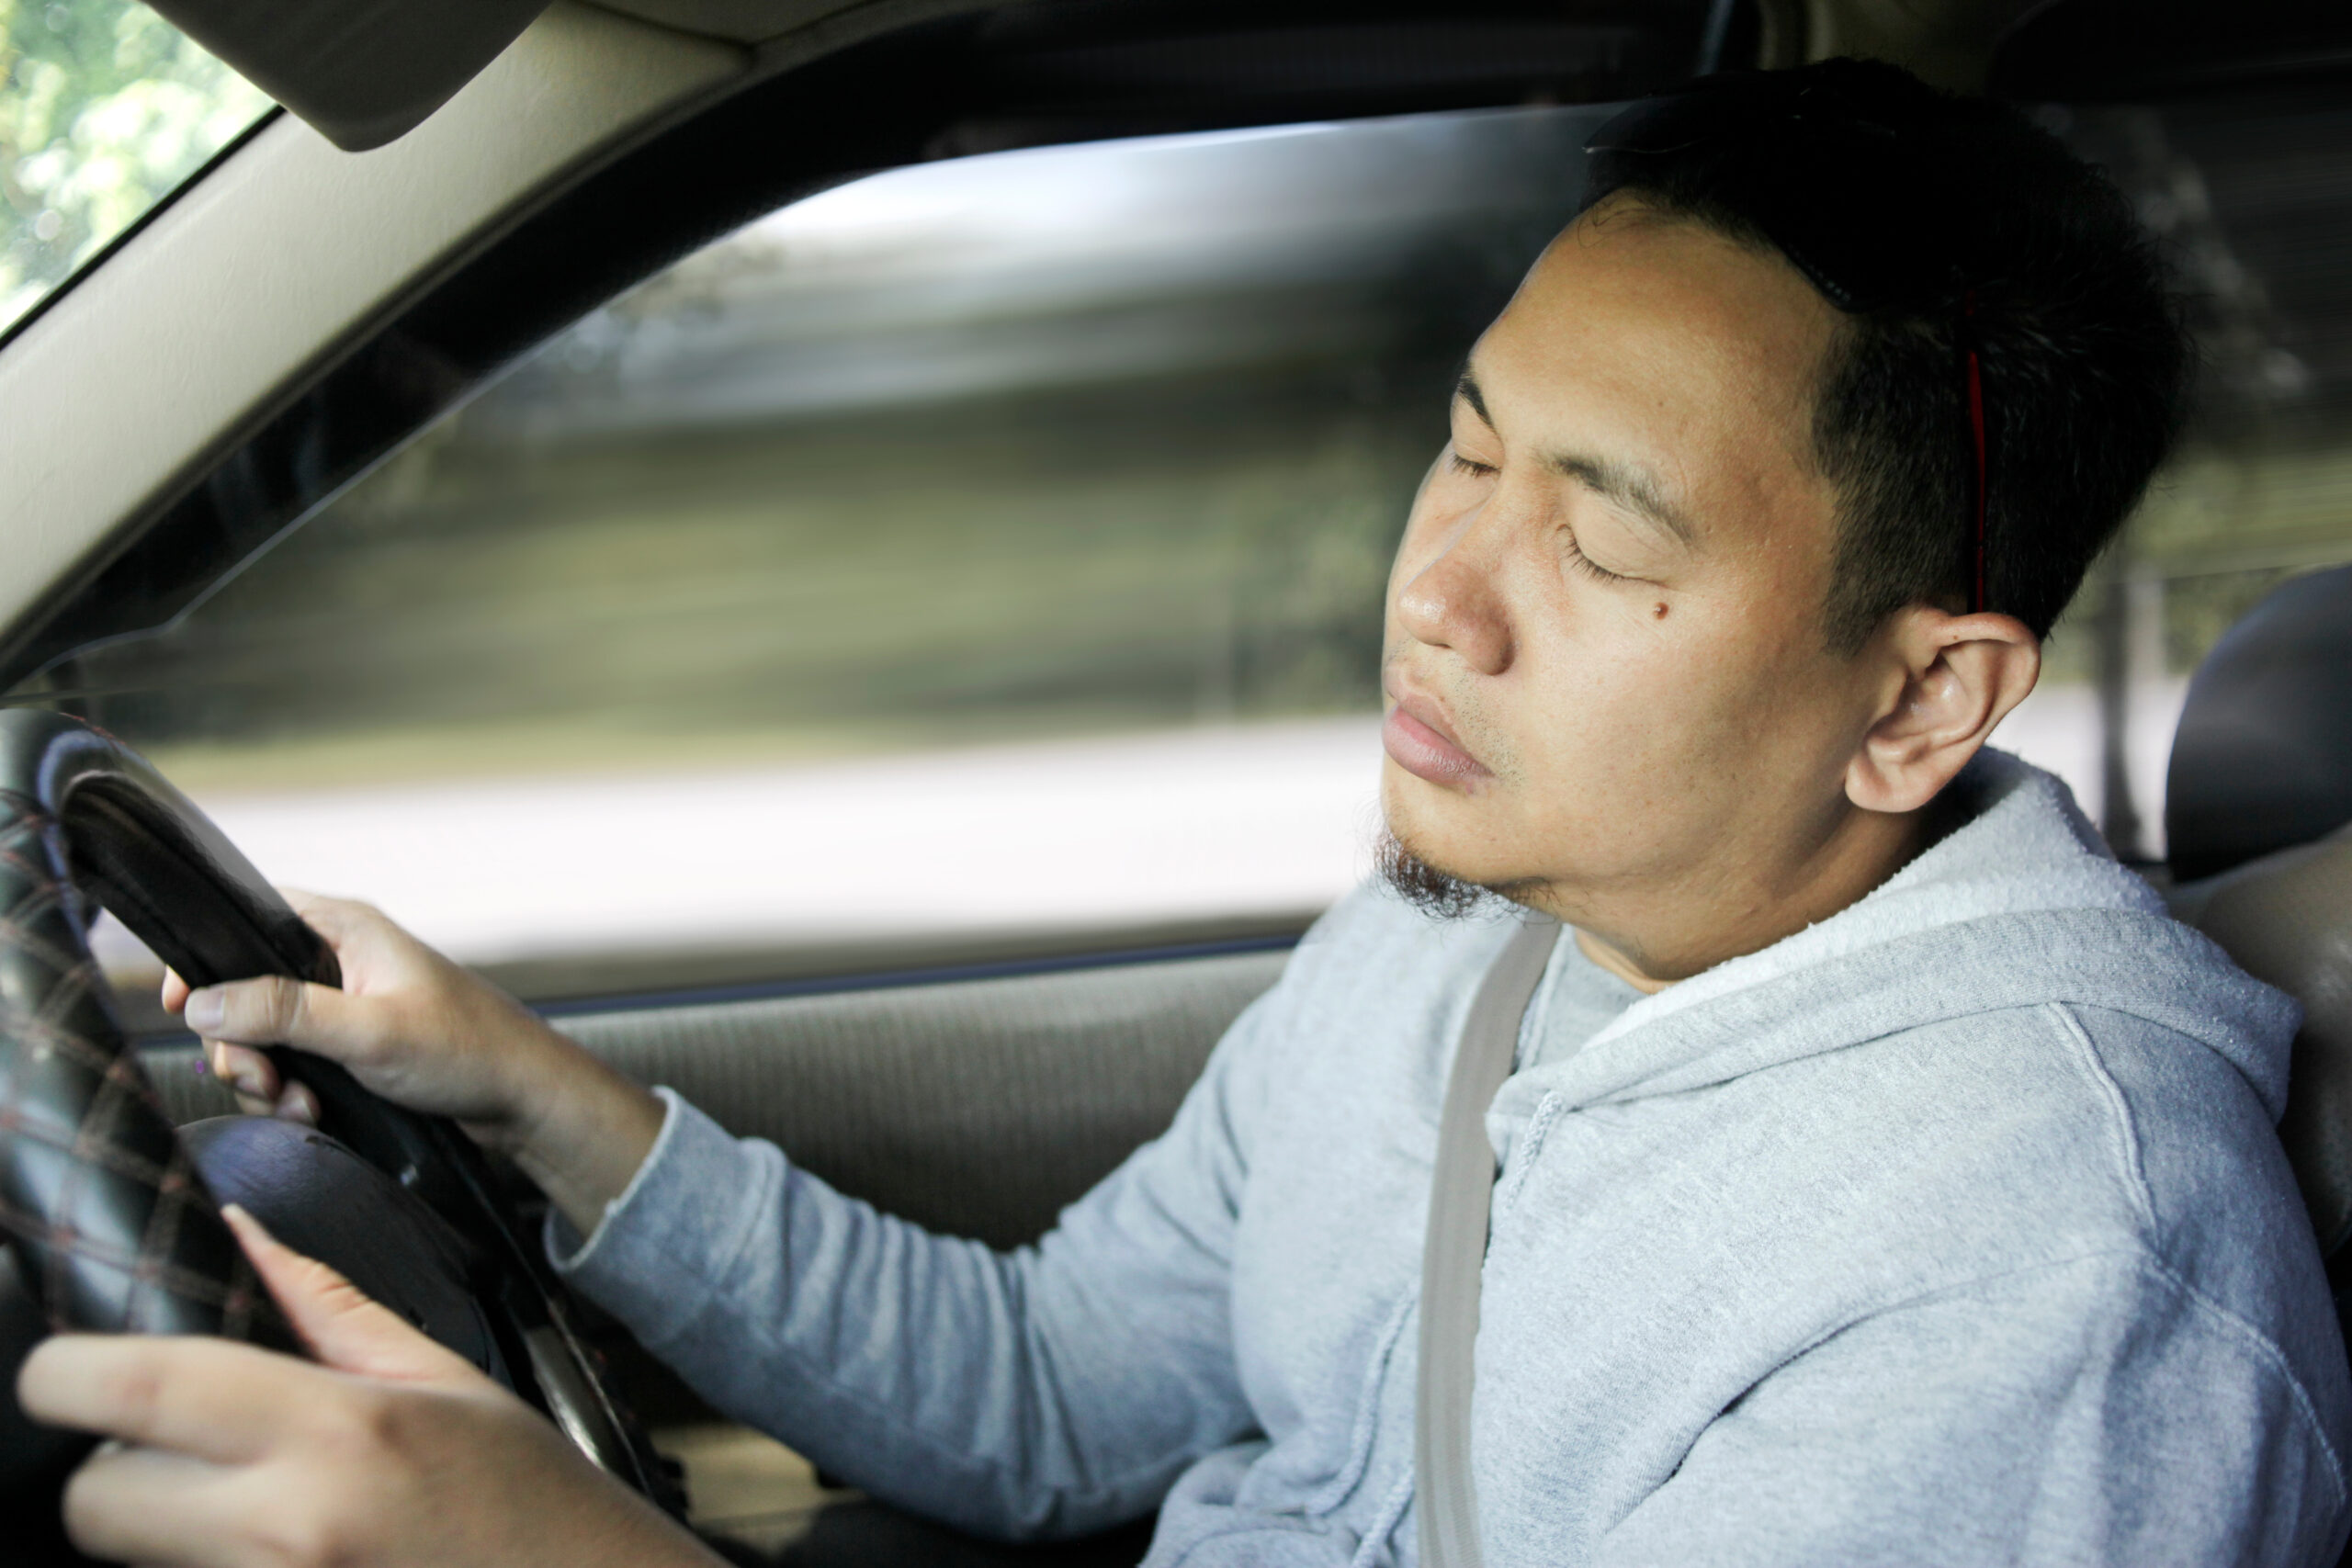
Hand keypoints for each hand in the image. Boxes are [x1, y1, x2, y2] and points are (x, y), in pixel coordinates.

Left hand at [17, 1207, 721, 1567]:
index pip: (138, 1392)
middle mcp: (291, 1528)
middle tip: (173, 1453)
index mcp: (337, 1433)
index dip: (70, 1374)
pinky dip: (203, 1565)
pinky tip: (273, 1545)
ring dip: (160, 1529)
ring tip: (241, 1505)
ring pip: (133, 1559)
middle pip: (97, 1504)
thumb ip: (329, 1308)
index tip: (70, 1369)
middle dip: (116, 1473)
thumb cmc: (527, 1499)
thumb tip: (242, 1232)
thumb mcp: (442, 1379)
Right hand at [167, 892, 661, 1234]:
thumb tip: (204, 1004)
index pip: (249, 918)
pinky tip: (314, 1114)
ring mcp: (343, 1005)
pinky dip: (289, 1094)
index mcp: (345, 929)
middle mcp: (339, 959)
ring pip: (262, 1036)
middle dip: (240, 1044)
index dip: (208, 959)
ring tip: (301, 1106)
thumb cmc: (468, 1051)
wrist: (524, 1099)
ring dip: (266, 1078)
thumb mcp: (369, 1032)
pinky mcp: (350, 1046)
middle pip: (243, 991)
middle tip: (264, 1082)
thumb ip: (285, 1012)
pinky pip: (291, 1064)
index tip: (183, 1007)